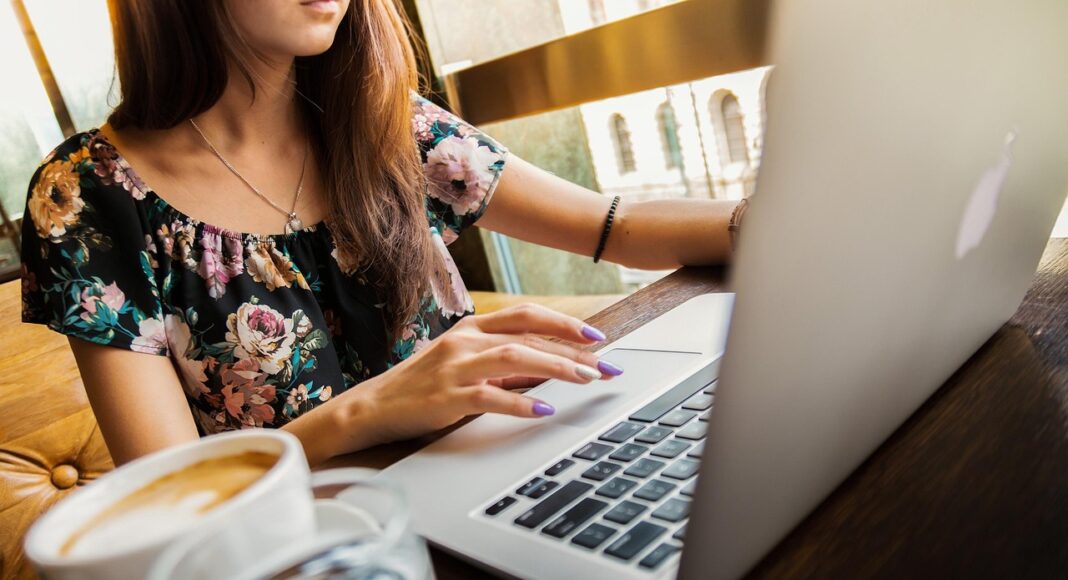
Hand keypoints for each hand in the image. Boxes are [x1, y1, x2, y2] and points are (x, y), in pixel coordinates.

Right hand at [344, 303, 622, 445]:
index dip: (564, 323)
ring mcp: (455, 367)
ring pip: (515, 357)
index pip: (526, 315)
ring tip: (586, 380)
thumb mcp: (464, 364)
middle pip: (528, 336)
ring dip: (556, 368)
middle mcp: (465, 341)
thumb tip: (550, 366)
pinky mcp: (446, 397)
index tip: (597, 337)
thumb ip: (503, 362)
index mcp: (471, 328)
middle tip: (606, 366)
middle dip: (573, 350)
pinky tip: (543, 409)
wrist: (373, 407)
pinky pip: (490, 396)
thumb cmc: (422, 386)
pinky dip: (520, 402)